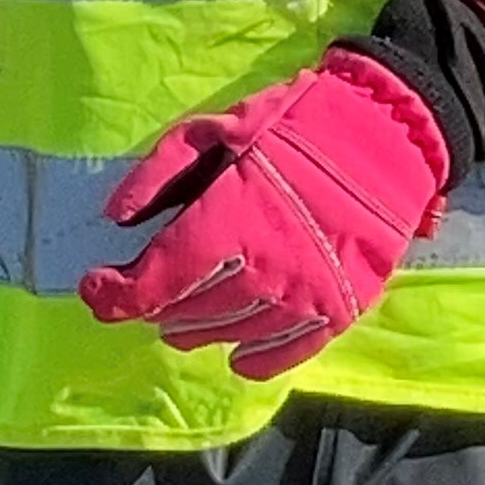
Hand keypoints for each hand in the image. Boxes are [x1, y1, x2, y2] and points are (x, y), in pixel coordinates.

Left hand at [78, 46, 451, 382]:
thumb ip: (161, 172)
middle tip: (145, 297)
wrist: (388, 133)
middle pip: (190, 309)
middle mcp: (266, 268)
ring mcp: (306, 293)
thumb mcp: (217, 127)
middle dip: (156, 306)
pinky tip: (237, 355)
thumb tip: (115, 218)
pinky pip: (289, 352)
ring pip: (233, 331)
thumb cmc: (296, 124)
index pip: (158, 279)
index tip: (96, 290)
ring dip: (198, 330)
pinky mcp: (342, 307)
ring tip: (182, 322)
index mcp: (231, 220)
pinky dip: (257, 359)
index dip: (117, 294)